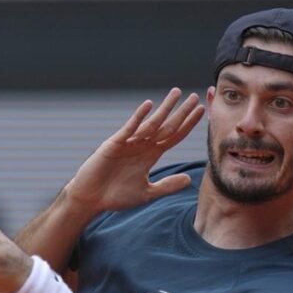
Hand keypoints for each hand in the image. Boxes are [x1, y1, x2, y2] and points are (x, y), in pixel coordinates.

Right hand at [66, 88, 203, 214]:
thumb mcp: (147, 193)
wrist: (91, 198)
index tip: (201, 112)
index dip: (188, 124)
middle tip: (195, 97)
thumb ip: (167, 186)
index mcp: (150, 155)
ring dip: (165, 109)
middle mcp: (142, 145)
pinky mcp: (114, 144)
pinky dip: (138, 117)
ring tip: (176, 93)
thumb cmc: (116, 196)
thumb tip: (189, 180)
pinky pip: (129, 128)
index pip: (174, 136)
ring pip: (151, 124)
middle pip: (167, 126)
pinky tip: (148, 105)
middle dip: (181, 112)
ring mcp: (128, 143)